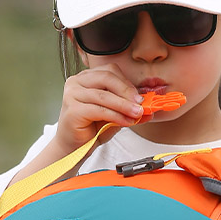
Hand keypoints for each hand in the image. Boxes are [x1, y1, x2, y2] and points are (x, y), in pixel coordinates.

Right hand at [8, 64, 150, 185]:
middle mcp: (76, 82)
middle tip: (141, 104)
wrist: (73, 147)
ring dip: (124, 105)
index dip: (127, 83)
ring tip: (137, 114)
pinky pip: (99, 110)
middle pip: (107, 78)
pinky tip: (126, 121)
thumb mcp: (113, 115)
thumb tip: (148, 109)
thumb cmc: (90, 129)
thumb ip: (127, 109)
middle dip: (127, 92)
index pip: (110, 72)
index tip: (140, 97)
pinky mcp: (73, 110)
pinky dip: (116, 115)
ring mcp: (72, 95)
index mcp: (86, 78)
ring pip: (104, 95)